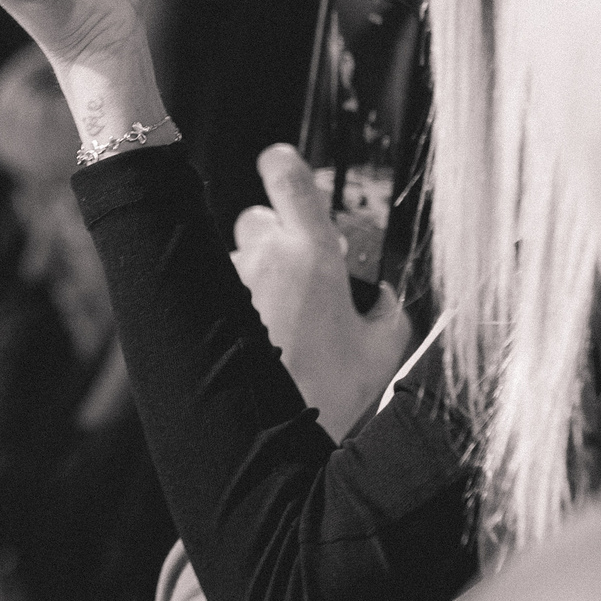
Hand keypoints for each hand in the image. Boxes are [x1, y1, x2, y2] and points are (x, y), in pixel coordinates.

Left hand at [231, 144, 413, 437]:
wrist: (278, 438)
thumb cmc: (332, 394)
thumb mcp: (383, 348)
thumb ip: (387, 307)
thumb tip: (381, 296)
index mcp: (311, 254)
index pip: (287, 176)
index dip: (283, 162)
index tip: (284, 163)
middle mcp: (265, 258)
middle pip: (258, 216)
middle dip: (278, 236)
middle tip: (302, 273)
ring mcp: (233, 283)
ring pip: (241, 257)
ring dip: (259, 275)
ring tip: (284, 322)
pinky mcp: (213, 310)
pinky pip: (227, 290)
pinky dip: (242, 304)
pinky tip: (263, 340)